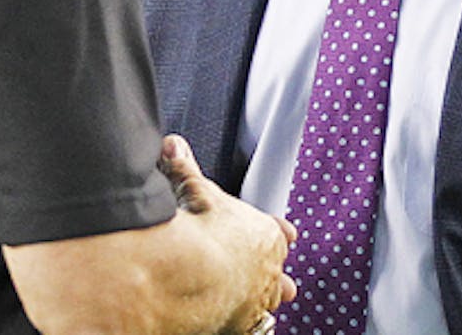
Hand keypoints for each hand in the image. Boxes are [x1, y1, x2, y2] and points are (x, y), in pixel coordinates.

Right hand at [159, 134, 296, 325]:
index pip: (277, 231)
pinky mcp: (242, 324)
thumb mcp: (192, 189)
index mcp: (265, 233)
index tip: (288, 235)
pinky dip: (250, 324)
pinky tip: (245, 323)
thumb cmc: (200, 227)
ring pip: (271, 301)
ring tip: (274, 302)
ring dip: (269, 300)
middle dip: (277, 273)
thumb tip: (172, 144)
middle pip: (276, 269)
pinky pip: (255, 327)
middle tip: (286, 282)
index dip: (279, 232)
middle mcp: (269, 268)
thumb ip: (183, 167)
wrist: (191, 272)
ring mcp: (258, 299)